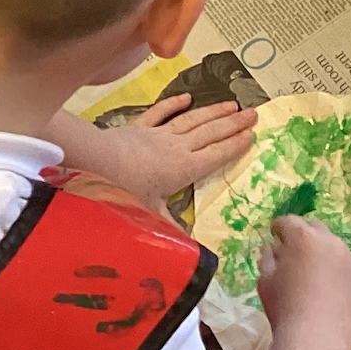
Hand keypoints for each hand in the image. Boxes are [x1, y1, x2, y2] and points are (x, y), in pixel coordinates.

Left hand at [79, 93, 257, 213]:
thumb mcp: (150, 213)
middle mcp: (177, 147)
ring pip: (192, 120)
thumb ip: (172, 228)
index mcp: (184, 168)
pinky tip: (186, 97)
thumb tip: (192, 251)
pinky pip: (160, 112)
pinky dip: (174, 104)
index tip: (252, 134)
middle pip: (211, 133)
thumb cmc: (125, 190)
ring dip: (213, 112)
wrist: (97, 162)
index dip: (235, 145)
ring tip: (232, 104)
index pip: (216, 155)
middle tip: (253, 112)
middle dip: (233, 123)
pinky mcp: (140, 127)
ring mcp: (159, 134)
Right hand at [255, 215, 350, 349]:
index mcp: (303, 237)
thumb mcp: (265, 281)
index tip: (274, 237)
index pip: (288, 222)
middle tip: (294, 252)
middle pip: (314, 227)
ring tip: (312, 274)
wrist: (317, 339)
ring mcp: (349, 259)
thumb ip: (267, 258)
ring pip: (333, 247)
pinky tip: (328, 291)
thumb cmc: (284, 308)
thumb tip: (271, 247)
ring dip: (321, 253)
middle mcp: (330, 241)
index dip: (279, 228)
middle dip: (303, 235)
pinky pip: (345, 267)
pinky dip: (336, 271)